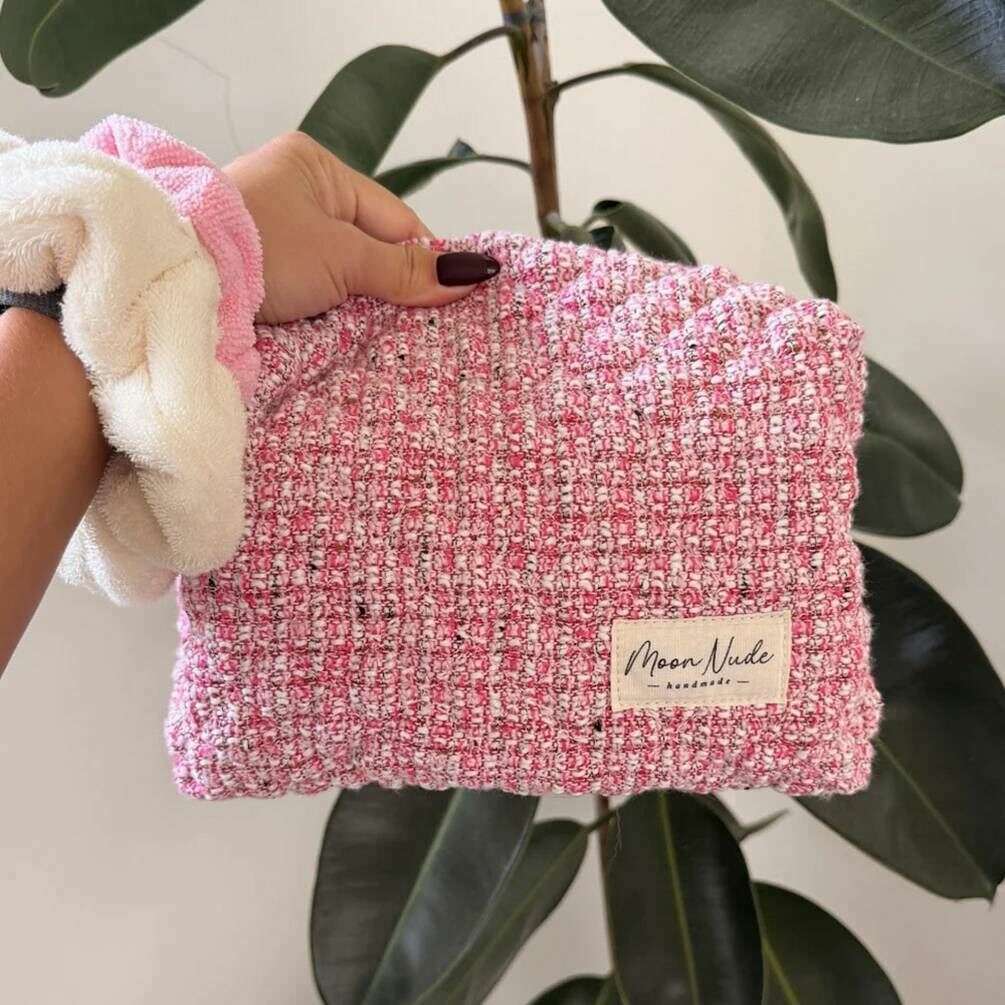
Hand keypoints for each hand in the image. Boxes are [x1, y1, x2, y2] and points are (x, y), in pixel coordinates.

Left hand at [225, 131, 499, 324]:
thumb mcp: (342, 257)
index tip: (456, 298)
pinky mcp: (255, 271)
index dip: (426, 260)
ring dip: (361, 306)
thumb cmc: (262, 250)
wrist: (175, 279)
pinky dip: (329, 314)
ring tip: (390, 340)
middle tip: (426, 328)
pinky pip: (310, 291)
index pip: (394, 218)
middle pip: (368, 248)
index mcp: (316, 169)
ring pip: (340, 274)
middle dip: (393, 288)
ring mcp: (272, 234)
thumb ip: (405, 270)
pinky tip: (348, 337)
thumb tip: (476, 272)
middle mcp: (293, 194)